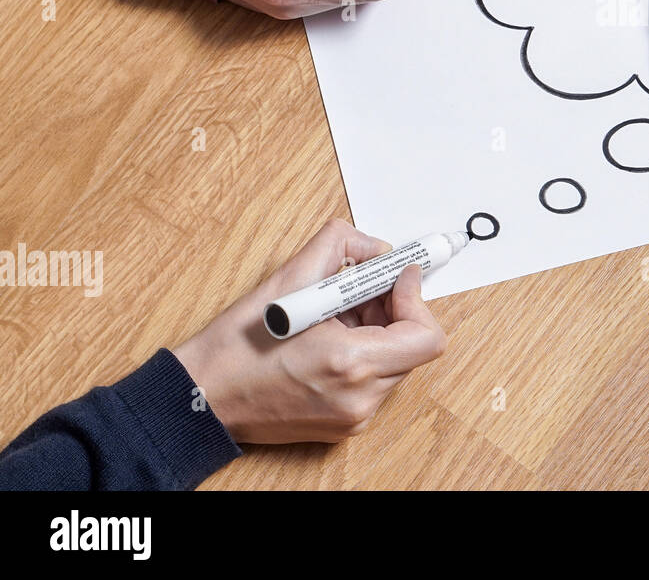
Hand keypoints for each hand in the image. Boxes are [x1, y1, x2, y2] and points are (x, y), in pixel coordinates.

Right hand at [174, 219, 445, 443]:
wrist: (201, 400)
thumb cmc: (235, 349)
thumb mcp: (288, 278)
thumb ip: (340, 246)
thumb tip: (377, 248)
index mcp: (350, 365)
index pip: (426, 337)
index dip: (416, 299)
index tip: (398, 277)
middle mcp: (359, 399)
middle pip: (412, 346)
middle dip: (393, 309)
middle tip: (360, 289)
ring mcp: (354, 417)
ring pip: (395, 362)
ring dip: (377, 330)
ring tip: (334, 315)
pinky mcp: (345, 425)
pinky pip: (374, 381)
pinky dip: (363, 353)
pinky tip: (327, 339)